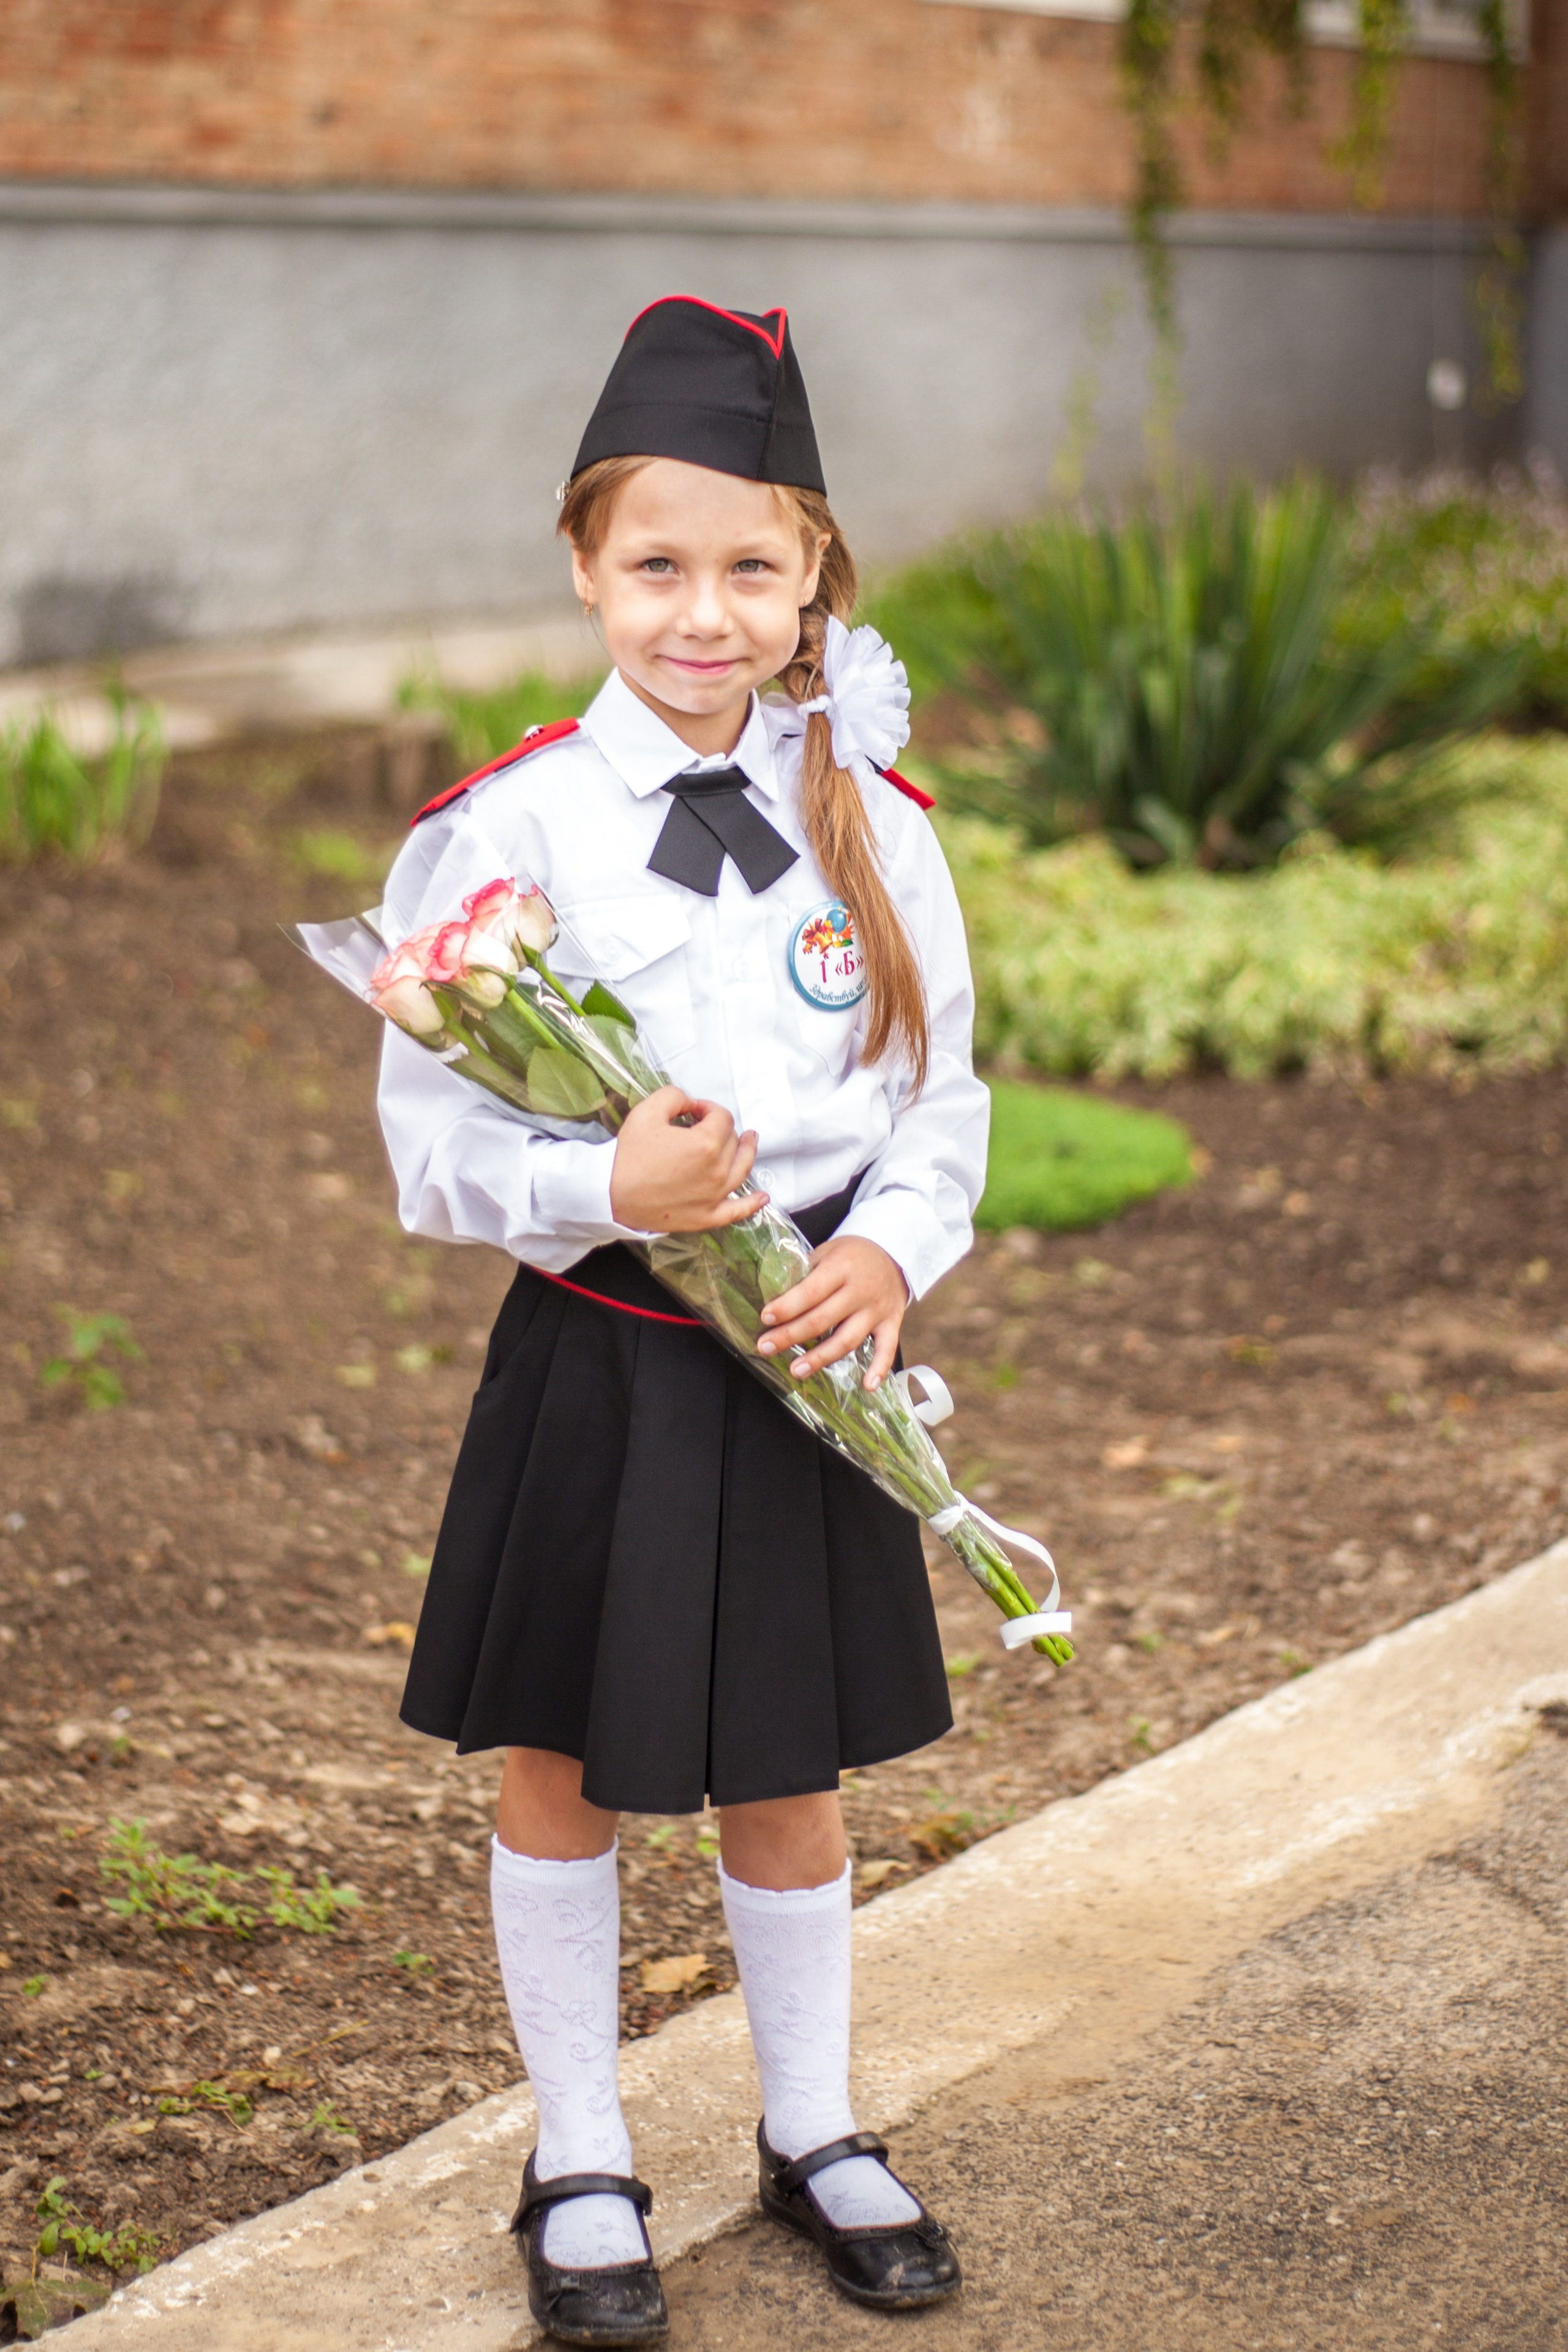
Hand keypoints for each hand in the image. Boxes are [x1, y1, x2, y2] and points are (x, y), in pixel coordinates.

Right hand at [609, 1086, 765, 1232]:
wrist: (610, 1195)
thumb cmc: (628, 1155)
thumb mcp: (646, 1111)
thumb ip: (674, 1096)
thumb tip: (690, 1104)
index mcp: (706, 1144)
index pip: (721, 1117)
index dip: (707, 1108)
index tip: (691, 1111)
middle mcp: (718, 1171)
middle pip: (732, 1141)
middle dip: (720, 1128)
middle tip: (701, 1126)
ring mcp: (715, 1196)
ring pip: (742, 1169)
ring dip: (747, 1152)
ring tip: (750, 1141)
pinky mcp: (707, 1217)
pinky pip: (737, 1211)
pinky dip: (752, 1205)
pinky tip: (762, 1197)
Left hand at [757, 1236, 907, 1389]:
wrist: (893, 1253)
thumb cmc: (851, 1255)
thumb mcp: (826, 1252)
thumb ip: (805, 1274)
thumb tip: (773, 1298)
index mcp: (841, 1268)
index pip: (811, 1291)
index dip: (787, 1307)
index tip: (766, 1318)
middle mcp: (860, 1290)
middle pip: (823, 1320)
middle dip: (791, 1335)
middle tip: (766, 1347)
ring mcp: (877, 1310)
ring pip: (847, 1340)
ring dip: (821, 1358)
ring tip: (796, 1370)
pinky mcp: (891, 1323)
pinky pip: (887, 1349)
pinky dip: (880, 1368)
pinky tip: (867, 1386)